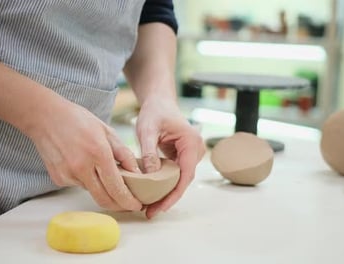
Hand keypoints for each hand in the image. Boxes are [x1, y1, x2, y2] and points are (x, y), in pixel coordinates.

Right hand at [26, 99, 141, 211]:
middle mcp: (82, 168)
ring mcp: (68, 175)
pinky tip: (82, 163)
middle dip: (119, 205)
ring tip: (100, 170)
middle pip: (104, 199)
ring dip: (102, 187)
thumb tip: (137, 173)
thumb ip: (124, 154)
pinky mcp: (58, 178)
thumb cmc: (78, 120)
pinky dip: (86, 180)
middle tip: (128, 203)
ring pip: (92, 191)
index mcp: (98, 154)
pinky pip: (79, 185)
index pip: (116, 188)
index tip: (137, 205)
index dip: (128, 201)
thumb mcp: (107, 131)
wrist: (45, 117)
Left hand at [135, 98, 205, 218]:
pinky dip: (165, 185)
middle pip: (184, 181)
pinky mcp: (183, 156)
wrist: (159, 102)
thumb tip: (149, 175)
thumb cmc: (155, 112)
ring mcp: (191, 154)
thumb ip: (149, 152)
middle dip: (168, 198)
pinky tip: (153, 194)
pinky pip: (176, 174)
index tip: (159, 207)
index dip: (173, 194)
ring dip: (167, 193)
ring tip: (149, 207)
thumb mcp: (147, 130)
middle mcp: (196, 150)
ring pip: (180, 180)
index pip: (185, 175)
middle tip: (150, 212)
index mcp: (191, 143)